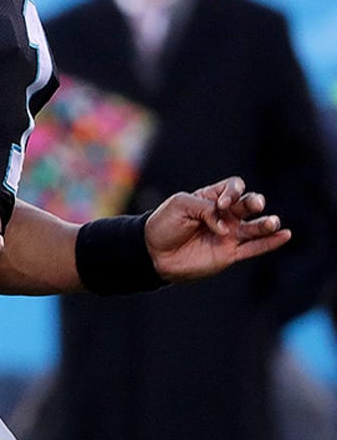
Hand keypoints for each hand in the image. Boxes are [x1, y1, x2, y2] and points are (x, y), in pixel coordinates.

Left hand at [146, 175, 290, 281]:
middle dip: (253, 203)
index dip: (233, 192)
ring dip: (266, 224)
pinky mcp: (229, 253)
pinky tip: (285, 235)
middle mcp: (224, 215)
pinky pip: (253, 247)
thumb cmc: (164, 224)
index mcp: (212, 198)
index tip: (222, 203)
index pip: (234, 187)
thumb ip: (206, 209)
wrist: (154, 252)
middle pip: (247, 205)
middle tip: (254, 204)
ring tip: (273, 222)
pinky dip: (270, 242)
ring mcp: (229, 234)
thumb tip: (227, 228)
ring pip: (254, 227)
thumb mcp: (180, 206)